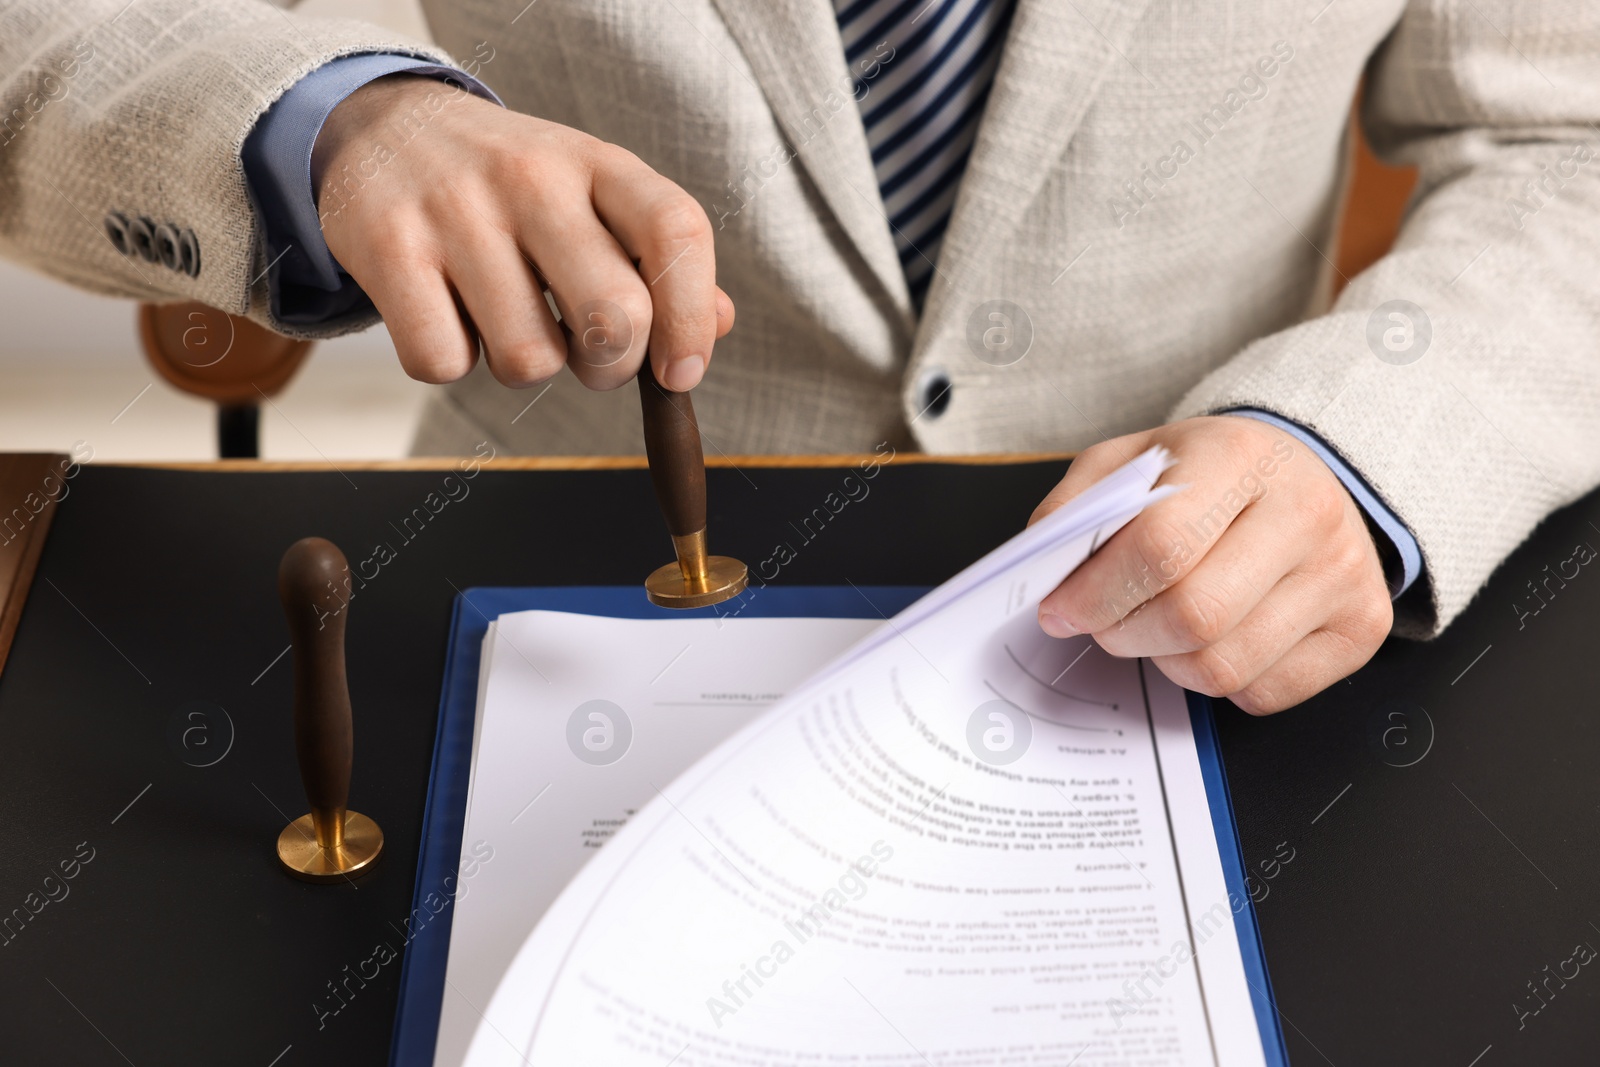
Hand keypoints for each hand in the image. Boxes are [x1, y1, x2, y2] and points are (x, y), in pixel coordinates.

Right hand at [311, 74, 734, 390]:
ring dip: (523, 364)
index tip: (681, 374)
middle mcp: (531, 177)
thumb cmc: (512, 186)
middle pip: (614, 316)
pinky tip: (448, 314)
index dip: (691, 316)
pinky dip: (449, 360)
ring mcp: (455, 210)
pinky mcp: (387, 248)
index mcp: (598, 163)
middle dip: (610, 367)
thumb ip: (658, 261)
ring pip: (528, 360)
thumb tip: (716, 325)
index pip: (676, 231)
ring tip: (505, 317)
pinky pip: (442, 362)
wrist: (387, 129)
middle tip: (588, 356)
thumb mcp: (594, 197)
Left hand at [1030, 416, 1392, 713]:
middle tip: (1103, 624)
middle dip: (1124, 634)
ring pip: (1224, 667)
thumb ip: (1079, 507)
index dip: (1095, 593)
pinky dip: (1219, 684)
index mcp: (1241, 456)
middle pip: (1193, 616)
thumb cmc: (1207, 476)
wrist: (1304, 477)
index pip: (1160, 546)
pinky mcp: (1363, 629)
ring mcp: (1345, 575)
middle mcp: (1306, 513)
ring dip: (1167, 662)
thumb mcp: (1135, 462)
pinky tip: (1212, 640)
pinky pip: (1265, 694)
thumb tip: (1043, 574)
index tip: (1060, 609)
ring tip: (1157, 627)